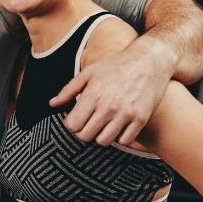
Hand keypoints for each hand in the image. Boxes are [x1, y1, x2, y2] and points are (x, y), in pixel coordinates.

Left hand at [51, 38, 169, 145]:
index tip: (76, 119)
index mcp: (93, 95)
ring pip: (104, 141)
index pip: (72, 125)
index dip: (71, 124)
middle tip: (89, 123)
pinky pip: (125, 141)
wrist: (150, 60)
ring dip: (100, 135)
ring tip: (103, 125)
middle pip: (85, 136)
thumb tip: (52, 104)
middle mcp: (108, 107)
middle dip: (83, 131)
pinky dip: (120, 137)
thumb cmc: (116, 65)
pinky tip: (119, 126)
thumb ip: (68, 90)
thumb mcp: (89, 72)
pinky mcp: (141, 119)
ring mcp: (126, 114)